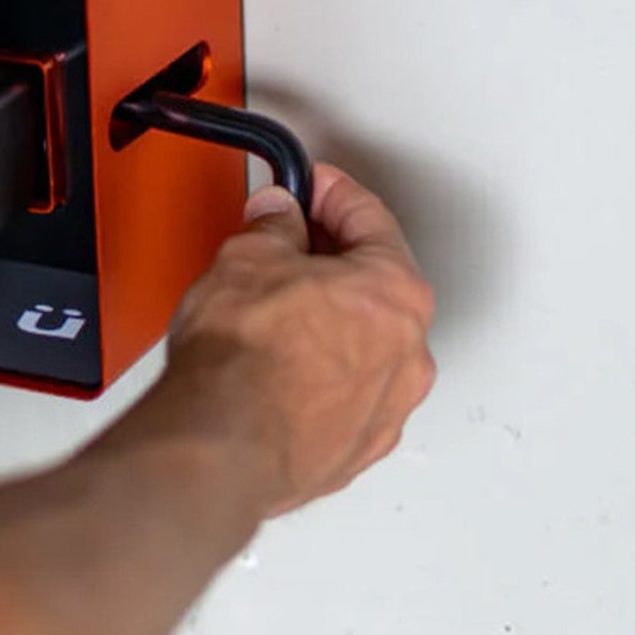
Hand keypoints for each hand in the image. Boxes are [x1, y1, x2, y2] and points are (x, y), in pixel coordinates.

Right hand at [126, 165, 435, 518]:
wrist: (225, 444)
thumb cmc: (246, 360)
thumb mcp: (247, 257)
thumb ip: (273, 227)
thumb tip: (277, 218)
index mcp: (396, 292)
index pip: (370, 219)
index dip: (331, 193)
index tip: (309, 186)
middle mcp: (409, 352)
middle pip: (374, 284)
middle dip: (328, 258)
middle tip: (285, 241)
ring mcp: (388, 407)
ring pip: (364, 344)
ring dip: (327, 320)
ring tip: (272, 309)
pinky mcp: (357, 448)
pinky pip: (345, 392)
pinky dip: (319, 372)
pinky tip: (277, 364)